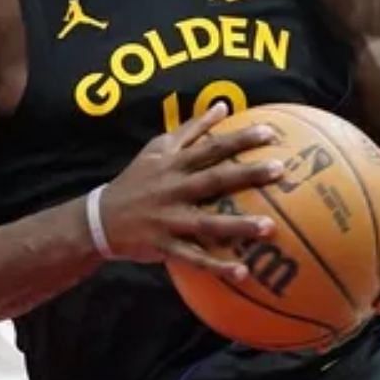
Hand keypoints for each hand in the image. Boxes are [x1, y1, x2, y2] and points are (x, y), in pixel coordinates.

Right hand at [98, 102, 283, 280]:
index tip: (270, 133)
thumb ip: (191, 129)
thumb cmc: (136, 180)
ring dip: (237, 225)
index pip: (209, 148)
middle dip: (246, 174)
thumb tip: (221, 107)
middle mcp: (172, 189)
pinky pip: (193, 257)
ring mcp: (168, 219)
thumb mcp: (156, 149)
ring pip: (206, 222)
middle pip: (213, 180)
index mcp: (172, 165)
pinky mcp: (164, 245)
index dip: (238, 139)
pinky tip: (242, 273)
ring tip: (269, 228)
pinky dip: (216, 266)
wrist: (99, 218)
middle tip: (280, 170)